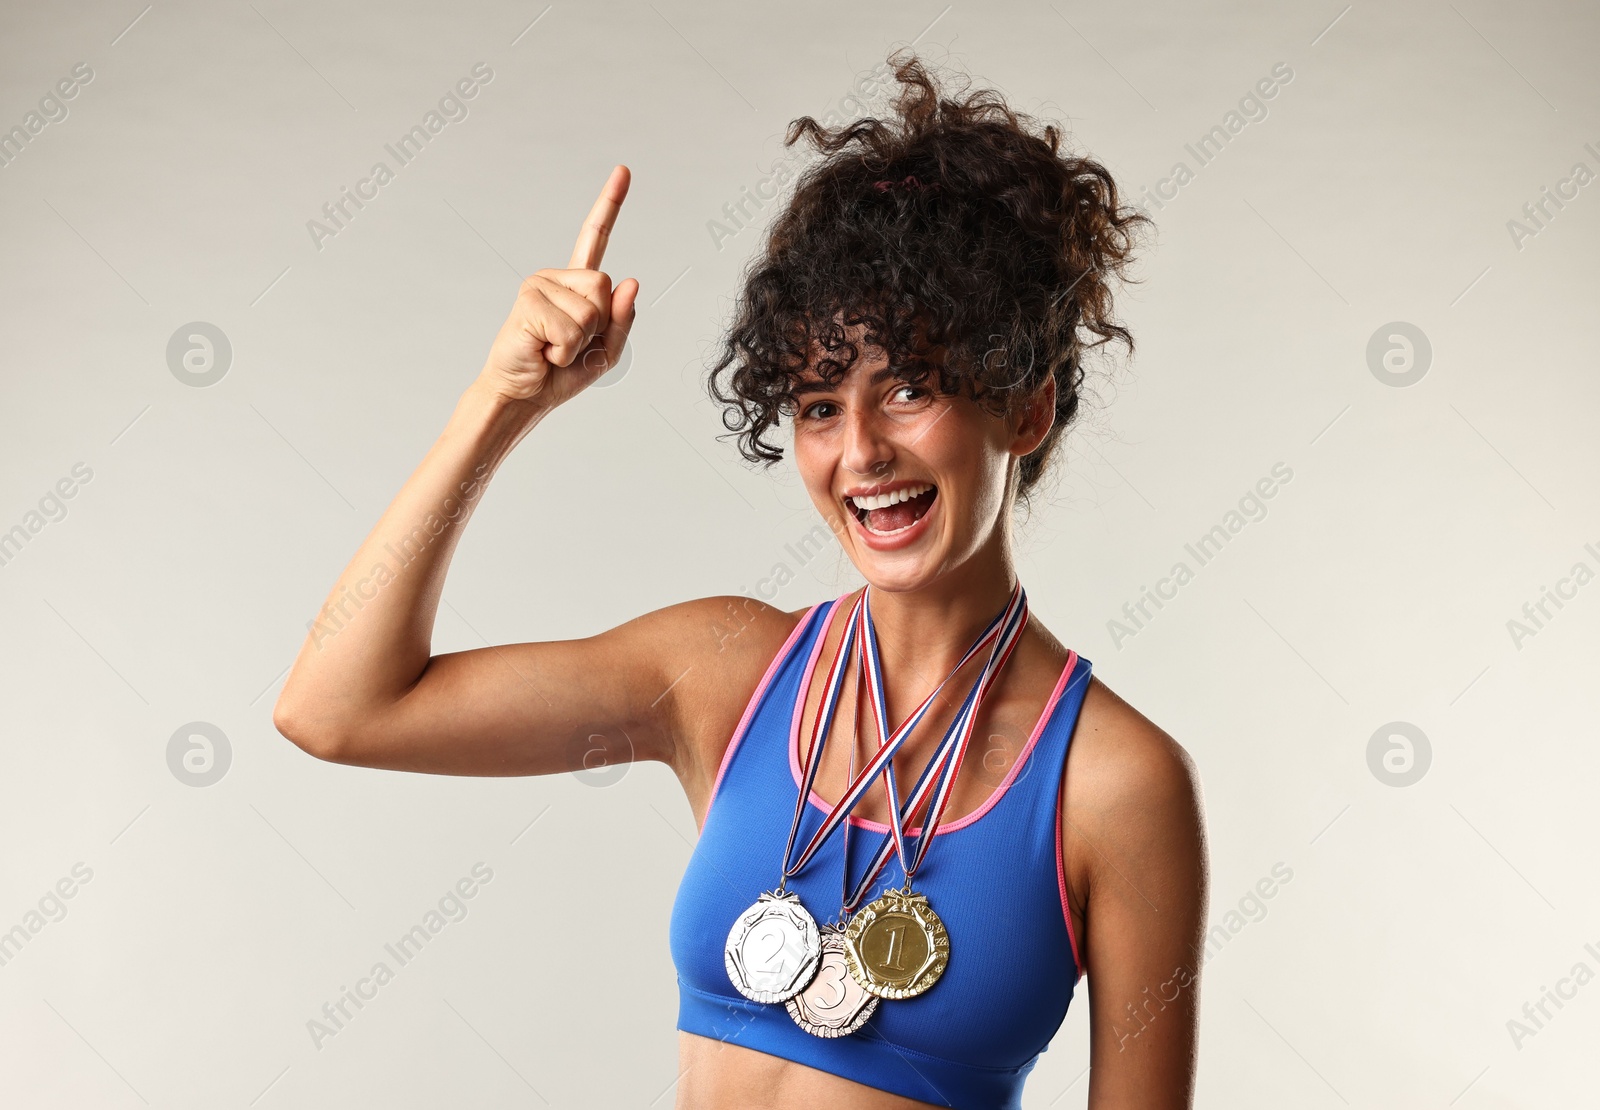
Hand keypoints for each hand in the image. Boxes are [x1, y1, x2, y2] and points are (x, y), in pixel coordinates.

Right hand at [476, 165, 639, 406]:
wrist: (523, 396)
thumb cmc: (559, 373)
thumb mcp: (605, 351)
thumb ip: (622, 319)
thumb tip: (631, 281)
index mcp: (575, 285)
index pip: (595, 238)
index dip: (609, 204)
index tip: (623, 170)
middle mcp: (556, 277)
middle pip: (605, 286)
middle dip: (597, 325)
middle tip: (568, 344)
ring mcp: (538, 285)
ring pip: (591, 309)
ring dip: (579, 340)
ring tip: (553, 348)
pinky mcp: (527, 301)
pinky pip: (571, 327)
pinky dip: (564, 349)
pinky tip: (543, 350)